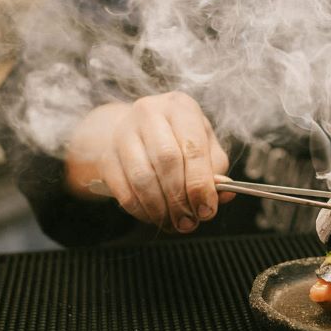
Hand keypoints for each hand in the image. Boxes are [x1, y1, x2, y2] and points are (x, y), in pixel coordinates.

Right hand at [65, 92, 232, 232]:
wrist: (133, 130)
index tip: (207, 209)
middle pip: (166, 161)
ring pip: (142, 178)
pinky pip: (124, 191)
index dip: (200, 183)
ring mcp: (123, 133)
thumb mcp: (203, 143)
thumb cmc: (176, 138)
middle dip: (180, 198)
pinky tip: (154, 216)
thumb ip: (215, 168)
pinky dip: (141, 210)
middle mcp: (149, 113)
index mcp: (180, 107)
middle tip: (189, 222)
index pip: (192, 147)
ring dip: (160, 208)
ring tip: (174, 223)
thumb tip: (224, 193)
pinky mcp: (107, 156)